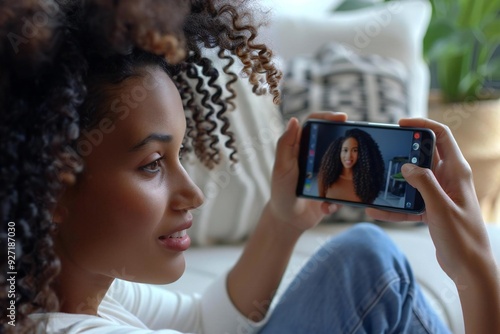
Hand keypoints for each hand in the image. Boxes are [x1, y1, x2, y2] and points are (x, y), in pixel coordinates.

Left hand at [268, 112, 346, 232]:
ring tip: (342, 185)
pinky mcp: (333, 189)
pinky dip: (337, 200)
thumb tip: (294, 120)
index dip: (327, 117)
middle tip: (356, 146)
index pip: (314, 124)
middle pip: (334, 140)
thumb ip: (286, 145)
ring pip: (345, 165)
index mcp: (302, 147)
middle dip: (347, 143)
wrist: (287, 220)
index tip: (343, 118)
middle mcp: (315, 156)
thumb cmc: (281, 191)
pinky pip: (344, 190)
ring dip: (347, 175)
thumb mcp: (282, 167)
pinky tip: (326, 207)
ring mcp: (326, 172)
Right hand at [366, 118, 494, 279]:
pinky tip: (376, 210)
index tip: (401, 124)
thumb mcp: (440, 208)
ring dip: (396, 181)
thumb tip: (406, 166)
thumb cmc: (462, 237)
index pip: (441, 136)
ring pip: (413, 179)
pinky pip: (409, 201)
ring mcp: (439, 194)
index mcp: (456, 172)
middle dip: (403, 154)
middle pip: (424, 156)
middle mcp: (448, 179)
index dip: (422, 125)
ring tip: (376, 181)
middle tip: (384, 154)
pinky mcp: (431, 209)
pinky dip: (394, 206)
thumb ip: (423, 183)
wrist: (469, 268)